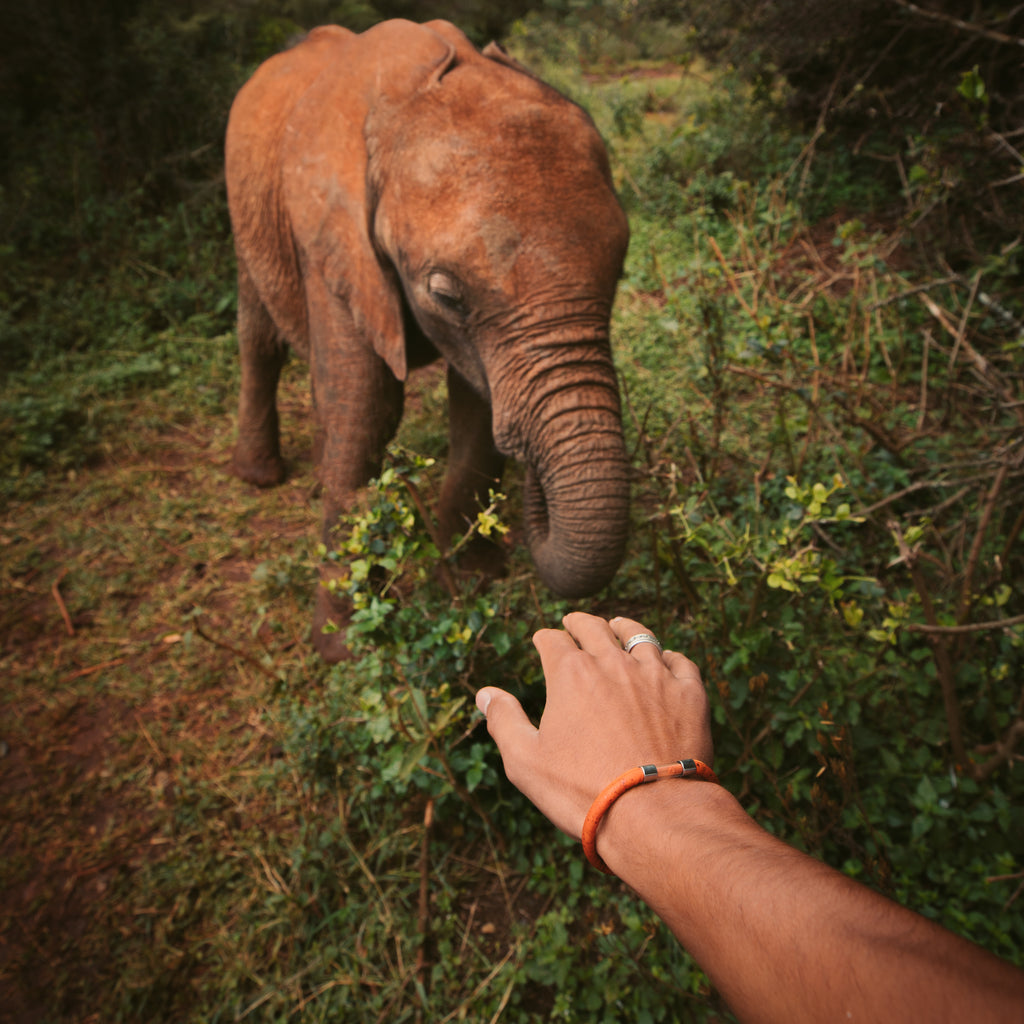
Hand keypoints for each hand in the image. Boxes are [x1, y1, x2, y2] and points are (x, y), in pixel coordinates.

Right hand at [475, 612, 712, 838]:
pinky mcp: (690, 694)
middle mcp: (613, 663)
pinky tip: (665, 660)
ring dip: (623, 627)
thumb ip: (503, 721)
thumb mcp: (525, 761)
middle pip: (594, 627)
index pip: (552, 641)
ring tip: (618, 625)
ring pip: (638, 635)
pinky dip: (668, 656)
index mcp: (570, 673)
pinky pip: (680, 661)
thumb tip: (485, 694)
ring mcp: (655, 676)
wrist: (654, 814)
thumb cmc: (582, 790)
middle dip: (579, 622)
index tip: (542, 640)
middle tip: (573, 621)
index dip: (544, 639)